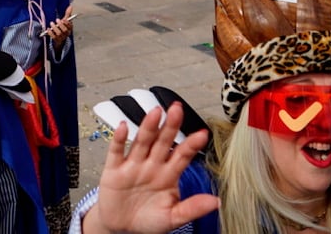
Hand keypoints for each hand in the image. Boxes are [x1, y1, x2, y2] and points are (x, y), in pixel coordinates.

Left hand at [46, 5, 74, 47]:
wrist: (59, 38)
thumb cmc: (62, 27)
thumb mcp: (65, 21)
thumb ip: (68, 14)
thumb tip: (70, 6)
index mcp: (70, 29)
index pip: (70, 26)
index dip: (67, 23)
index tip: (63, 19)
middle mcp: (66, 33)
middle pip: (65, 30)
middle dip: (61, 25)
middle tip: (57, 20)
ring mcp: (61, 37)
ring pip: (59, 33)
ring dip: (55, 28)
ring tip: (51, 23)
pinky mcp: (56, 40)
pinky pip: (53, 37)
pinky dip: (50, 33)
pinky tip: (48, 28)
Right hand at [81, 102, 218, 233]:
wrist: (121, 229)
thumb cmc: (148, 221)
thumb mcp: (172, 218)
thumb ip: (192, 208)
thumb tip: (216, 202)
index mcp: (168, 174)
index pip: (182, 155)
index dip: (191, 144)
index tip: (202, 134)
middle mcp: (152, 164)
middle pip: (163, 142)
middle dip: (170, 126)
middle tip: (177, 109)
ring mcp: (133, 165)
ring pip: (142, 142)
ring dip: (148, 127)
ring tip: (155, 112)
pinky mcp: (114, 169)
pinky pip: (117, 152)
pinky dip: (119, 139)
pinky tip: (124, 127)